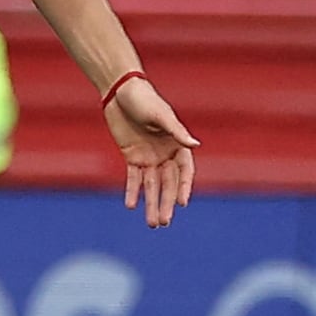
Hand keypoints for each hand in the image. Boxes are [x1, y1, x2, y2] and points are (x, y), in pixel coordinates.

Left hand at [104, 77, 198, 226]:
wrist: (120, 91)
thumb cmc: (144, 99)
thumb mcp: (161, 115)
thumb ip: (176, 132)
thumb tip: (195, 145)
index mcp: (177, 144)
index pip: (184, 171)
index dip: (183, 187)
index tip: (181, 203)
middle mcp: (165, 154)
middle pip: (168, 183)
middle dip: (166, 203)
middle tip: (163, 222)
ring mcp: (149, 157)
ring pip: (152, 186)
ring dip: (151, 204)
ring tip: (152, 224)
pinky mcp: (132, 157)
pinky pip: (133, 179)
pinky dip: (133, 192)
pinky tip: (132, 206)